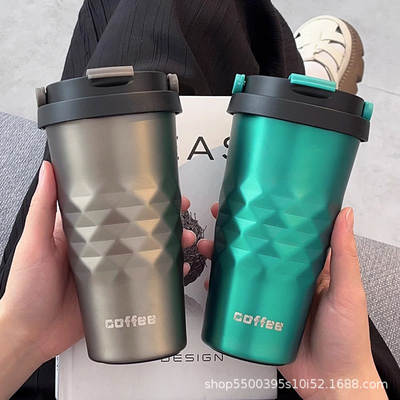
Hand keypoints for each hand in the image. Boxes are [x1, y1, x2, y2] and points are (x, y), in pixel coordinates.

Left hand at [0, 161, 194, 398]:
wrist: (30, 336)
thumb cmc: (26, 289)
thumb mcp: (34, 244)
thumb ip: (43, 209)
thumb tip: (49, 170)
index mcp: (82, 232)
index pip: (113, 206)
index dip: (136, 194)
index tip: (154, 185)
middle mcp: (100, 248)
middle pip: (137, 227)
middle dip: (162, 218)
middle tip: (181, 210)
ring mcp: (111, 270)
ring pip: (146, 251)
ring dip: (169, 243)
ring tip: (185, 239)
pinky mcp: (117, 292)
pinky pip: (146, 279)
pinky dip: (165, 273)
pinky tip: (179, 268)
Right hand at [198, 204, 387, 399]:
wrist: (332, 382)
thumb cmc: (347, 339)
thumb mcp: (347, 292)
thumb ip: (344, 256)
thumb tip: (345, 215)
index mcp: (308, 269)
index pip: (284, 236)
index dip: (266, 218)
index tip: (252, 203)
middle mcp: (287, 280)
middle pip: (256, 251)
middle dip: (235, 235)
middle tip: (219, 221)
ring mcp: (271, 299)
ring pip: (242, 273)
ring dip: (222, 259)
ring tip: (208, 249)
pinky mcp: (259, 318)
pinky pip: (236, 300)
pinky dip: (221, 290)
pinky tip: (212, 283)